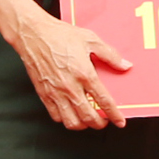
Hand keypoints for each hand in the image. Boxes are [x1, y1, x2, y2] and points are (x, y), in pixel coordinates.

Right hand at [12, 11, 131, 128]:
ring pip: (72, 122)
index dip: (115, 114)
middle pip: (89, 117)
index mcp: (84, 73)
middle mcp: (70, 87)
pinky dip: (66, 119)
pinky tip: (71, 113)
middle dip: (100, 123)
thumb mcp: (90, 39)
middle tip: (104, 121)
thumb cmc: (59, 35)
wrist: (33, 34)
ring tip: (88, 120)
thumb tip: (125, 65)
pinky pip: (56, 116)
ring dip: (83, 125)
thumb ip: (110, 54)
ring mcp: (56, 93)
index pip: (104, 101)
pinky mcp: (44, 94)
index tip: (120, 121)